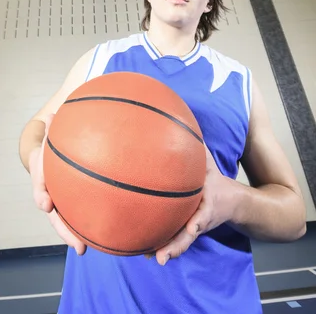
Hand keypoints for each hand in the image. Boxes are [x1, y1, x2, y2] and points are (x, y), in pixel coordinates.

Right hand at [29, 113, 86, 255]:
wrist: (47, 148)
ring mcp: (58, 199)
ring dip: (73, 235)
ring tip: (84, 249)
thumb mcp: (53, 131)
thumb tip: (52, 115)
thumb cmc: (54, 138)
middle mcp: (48, 190)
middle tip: (78, 246)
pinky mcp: (70, 202)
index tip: (46, 205)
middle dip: (64, 230)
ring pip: (64, 220)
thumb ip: (54, 125)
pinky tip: (106, 233)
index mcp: (42, 172)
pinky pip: (77, 213)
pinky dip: (87, 223)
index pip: (40, 184)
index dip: (42, 194)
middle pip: (54, 214)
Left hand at [153, 144, 237, 265]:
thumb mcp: (210, 165)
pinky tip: (145, 252)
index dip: (198, 221)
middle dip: (176, 246)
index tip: (193, 227)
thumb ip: (197, 149)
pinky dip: (164, 246)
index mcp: (209, 203)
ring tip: (152, 258)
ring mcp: (196, 227)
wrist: (237, 203)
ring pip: (182, 242)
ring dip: (168, 250)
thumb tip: (182, 124)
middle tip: (160, 257)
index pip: (204, 212)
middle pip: (189, 235)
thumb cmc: (217, 180)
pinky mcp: (190, 231)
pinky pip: (176, 239)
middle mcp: (202, 218)